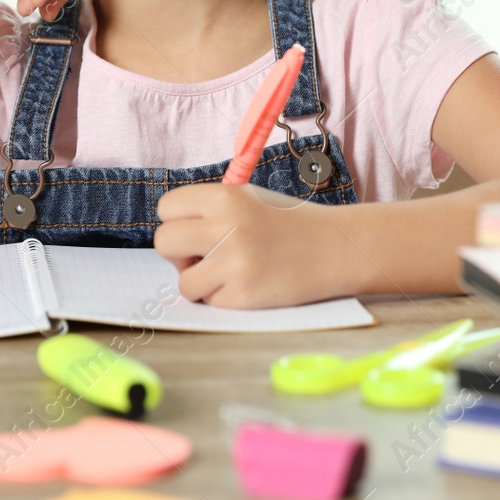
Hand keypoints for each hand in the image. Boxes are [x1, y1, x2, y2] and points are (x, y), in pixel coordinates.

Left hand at [153, 183, 349, 308]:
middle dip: (178, 254)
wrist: (335, 248)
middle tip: (202, 256)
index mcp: (225, 196)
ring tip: (227, 273)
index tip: (194, 230)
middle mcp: (226, 226)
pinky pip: (209, 302)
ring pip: (183, 282)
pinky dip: (222, 298)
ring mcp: (234, 263)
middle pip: (164, 243)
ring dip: (200, 282)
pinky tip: (247, 284)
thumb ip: (209, 210)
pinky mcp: (244, 295)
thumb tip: (171, 231)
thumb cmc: (288, 223)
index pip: (167, 208)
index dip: (177, 221)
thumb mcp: (248, 198)